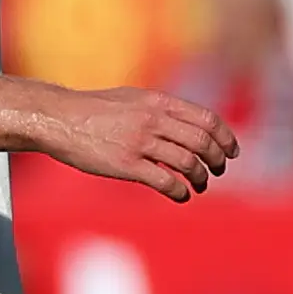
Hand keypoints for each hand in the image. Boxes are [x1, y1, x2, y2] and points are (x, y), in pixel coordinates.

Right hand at [35, 86, 239, 202]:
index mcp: (158, 101)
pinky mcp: (126, 164)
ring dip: (200, 178)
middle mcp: (153, 119)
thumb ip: (159, 108)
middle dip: (217, 160)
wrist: (60, 119)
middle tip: (216, 171)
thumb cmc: (95, 110)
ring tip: (198, 185)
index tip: (231, 152)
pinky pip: (165, 181)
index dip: (225, 137)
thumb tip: (187, 122)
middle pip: (202, 142)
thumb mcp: (132, 98)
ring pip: (188, 163)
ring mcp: (140, 141)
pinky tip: (181, 195)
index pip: (207, 119)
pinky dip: (180, 191)